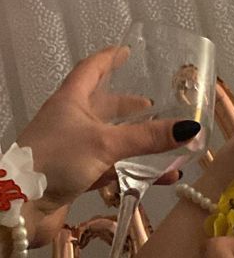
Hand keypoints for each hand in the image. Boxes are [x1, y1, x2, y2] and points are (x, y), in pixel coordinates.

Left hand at [17, 47, 200, 242]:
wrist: (20, 205)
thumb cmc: (56, 159)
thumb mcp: (106, 143)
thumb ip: (148, 138)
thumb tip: (190, 129)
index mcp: (70, 100)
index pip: (90, 69)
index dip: (109, 58)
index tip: (127, 52)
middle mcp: (70, 121)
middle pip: (101, 106)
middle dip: (126, 105)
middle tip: (152, 106)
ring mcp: (72, 150)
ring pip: (108, 139)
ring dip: (132, 139)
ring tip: (160, 139)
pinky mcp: (75, 177)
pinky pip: (111, 168)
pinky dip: (134, 171)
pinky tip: (158, 177)